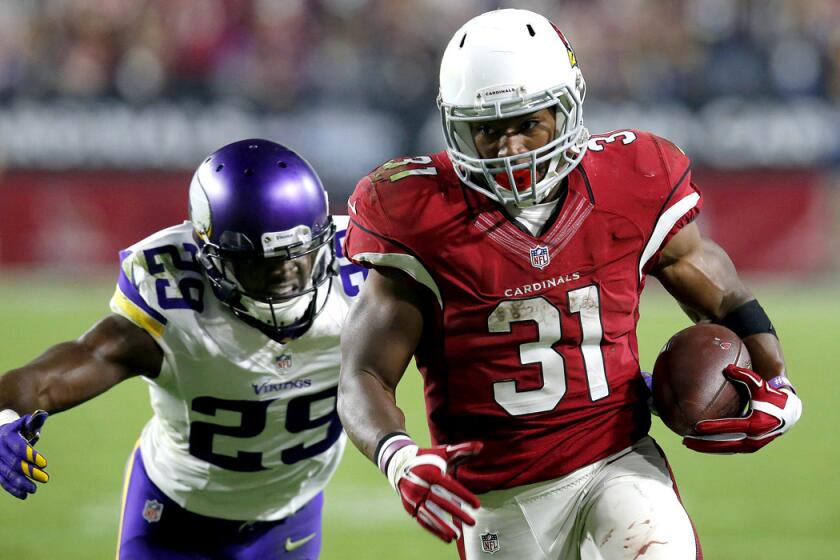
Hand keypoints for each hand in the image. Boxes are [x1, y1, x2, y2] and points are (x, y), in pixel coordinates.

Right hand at [0, 410, 48, 498]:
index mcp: (6, 434)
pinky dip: (12, 489)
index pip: (18, 446)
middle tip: (46, 479)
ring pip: (6, 474)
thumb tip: (42, 415)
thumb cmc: (18, 430)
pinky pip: (2, 481)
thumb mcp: (25, 424)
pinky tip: (24, 495)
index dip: (31, 455)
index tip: (44, 464)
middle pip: (13, 463)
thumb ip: (34, 421)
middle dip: (30, 472)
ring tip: (34, 490)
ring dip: (20, 484)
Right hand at [390, 442, 482, 542]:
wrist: (399, 463)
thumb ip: (462, 450)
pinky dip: (434, 530)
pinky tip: (446, 538)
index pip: (449, 487)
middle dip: (457, 513)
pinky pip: (423, 520)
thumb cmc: (427, 458)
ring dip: (444, 526)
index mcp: (430, 472)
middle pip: (441, 502)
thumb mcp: (443, 452)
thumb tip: (481, 445)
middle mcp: (420, 486)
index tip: (477, 505)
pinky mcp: (409, 507)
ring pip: (430, 514)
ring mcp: (413, 498)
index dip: (464, 496)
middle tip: (473, 522)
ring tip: (457, 535)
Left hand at [683, 366, 801, 452]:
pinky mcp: (751, 447)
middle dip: (704, 443)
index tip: (697, 426)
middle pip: (725, 444)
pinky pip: (730, 448)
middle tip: (685, 439)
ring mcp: (753, 445)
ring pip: (726, 449)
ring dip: (707, 448)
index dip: (713, 427)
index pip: (731, 426)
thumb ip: (745, 375)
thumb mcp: (760, 384)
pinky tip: (701, 444)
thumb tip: (727, 368)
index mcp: (756, 423)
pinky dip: (715, 448)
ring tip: (688, 443)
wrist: (788, 413)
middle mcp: (755, 438)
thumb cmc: (771, 396)